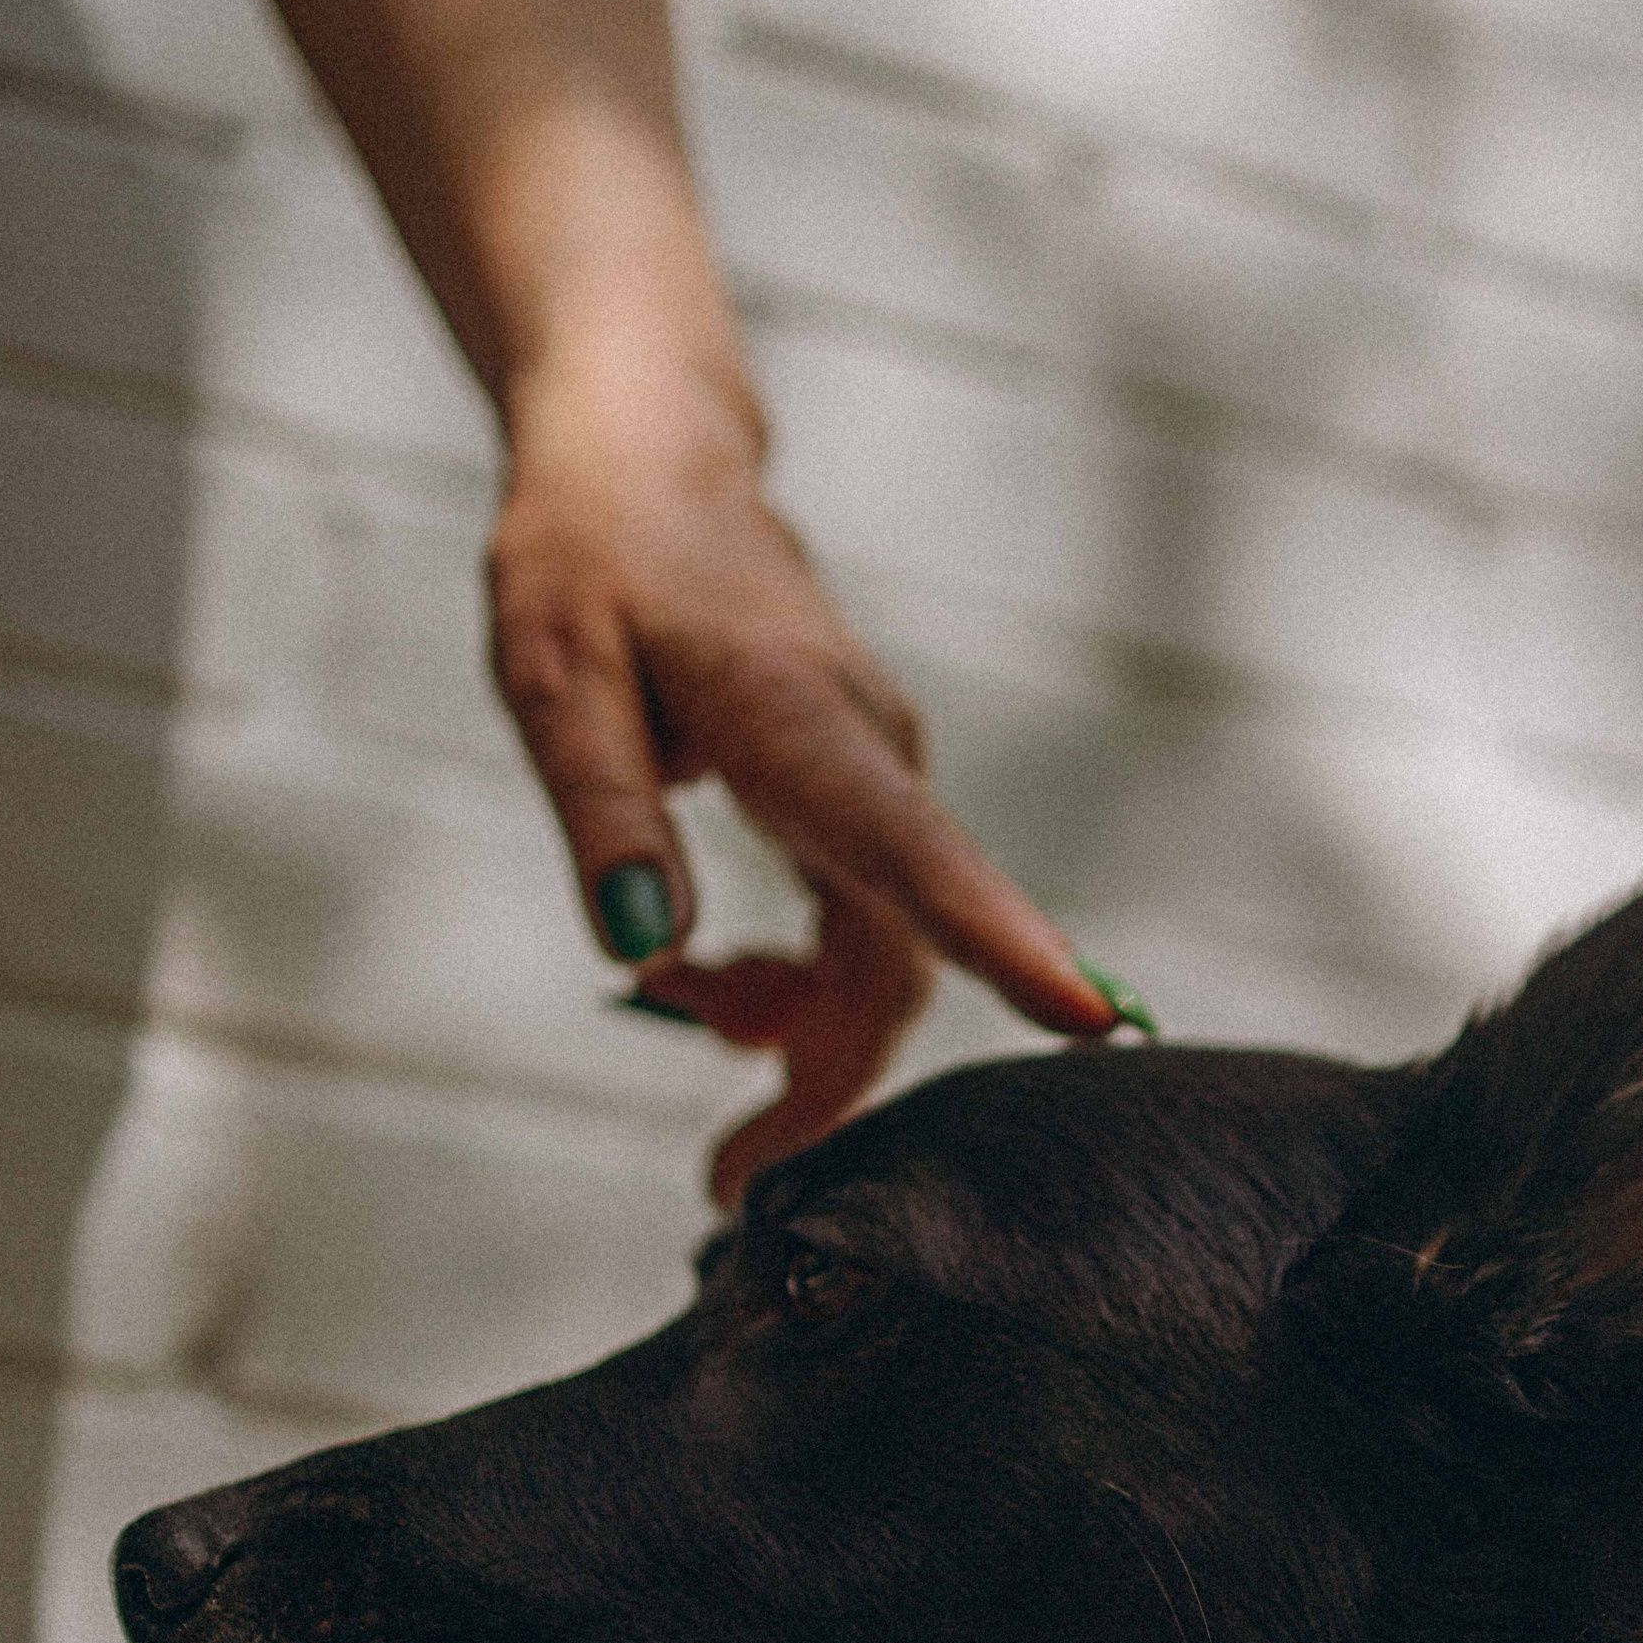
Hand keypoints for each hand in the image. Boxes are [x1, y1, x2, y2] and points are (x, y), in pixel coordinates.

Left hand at [489, 350, 1112, 1200]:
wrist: (645, 463)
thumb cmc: (591, 556)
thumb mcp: (554, 676)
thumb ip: (602, 810)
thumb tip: (638, 949)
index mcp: (804, 726)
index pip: (921, 857)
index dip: (1005, 946)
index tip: (1088, 1022)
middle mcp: (871, 755)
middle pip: (898, 958)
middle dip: (827, 1076)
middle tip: (727, 1179)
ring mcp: (876, 776)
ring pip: (881, 953)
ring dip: (796, 1024)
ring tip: (683, 1009)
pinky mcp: (861, 794)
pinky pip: (862, 923)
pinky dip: (794, 977)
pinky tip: (706, 973)